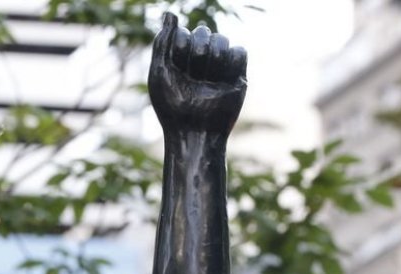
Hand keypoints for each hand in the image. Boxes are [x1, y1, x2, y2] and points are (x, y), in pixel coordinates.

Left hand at [148, 13, 246, 135]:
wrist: (195, 132)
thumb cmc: (172, 106)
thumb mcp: (160, 72)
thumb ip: (163, 42)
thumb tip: (170, 13)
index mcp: (178, 58)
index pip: (183, 33)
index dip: (181, 48)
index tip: (177, 68)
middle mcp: (199, 59)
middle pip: (204, 32)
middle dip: (196, 54)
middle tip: (193, 77)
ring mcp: (219, 66)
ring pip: (223, 39)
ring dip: (214, 58)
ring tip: (209, 81)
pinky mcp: (237, 75)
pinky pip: (240, 51)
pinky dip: (232, 62)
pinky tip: (224, 79)